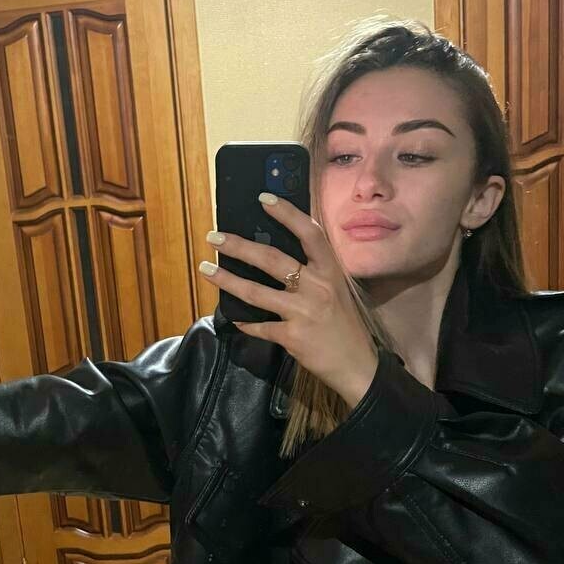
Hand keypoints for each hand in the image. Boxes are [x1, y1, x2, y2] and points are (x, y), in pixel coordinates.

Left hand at [198, 194, 379, 409]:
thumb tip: (277, 256)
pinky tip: (234, 318)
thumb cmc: (345, 325)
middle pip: (272, 259)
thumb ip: (313, 273)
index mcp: (330, 271)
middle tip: (214, 236)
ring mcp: (303, 312)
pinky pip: (260, 327)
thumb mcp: (336, 291)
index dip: (287, 213)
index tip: (263, 198)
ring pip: (256, 292)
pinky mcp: (292, 337)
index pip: (310, 233)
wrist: (357, 365)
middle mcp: (317, 287)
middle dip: (239, 246)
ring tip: (206, 270)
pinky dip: (245, 323)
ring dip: (227, 280)